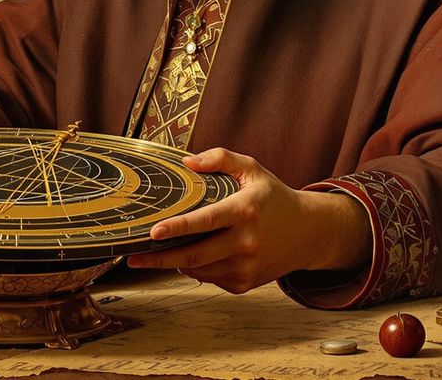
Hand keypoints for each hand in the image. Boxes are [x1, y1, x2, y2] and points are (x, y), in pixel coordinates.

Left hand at [124, 147, 371, 293]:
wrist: (308, 233)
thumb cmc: (275, 198)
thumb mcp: (252, 169)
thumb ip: (220, 158)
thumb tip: (187, 161)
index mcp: (244, 210)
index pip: (205, 221)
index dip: (177, 228)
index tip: (153, 231)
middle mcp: (245, 242)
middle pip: (194, 255)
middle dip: (159, 258)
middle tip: (133, 257)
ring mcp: (245, 266)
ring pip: (198, 269)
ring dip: (174, 263)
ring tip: (156, 255)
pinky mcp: (244, 283)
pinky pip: (209, 278)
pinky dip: (195, 269)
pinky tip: (190, 257)